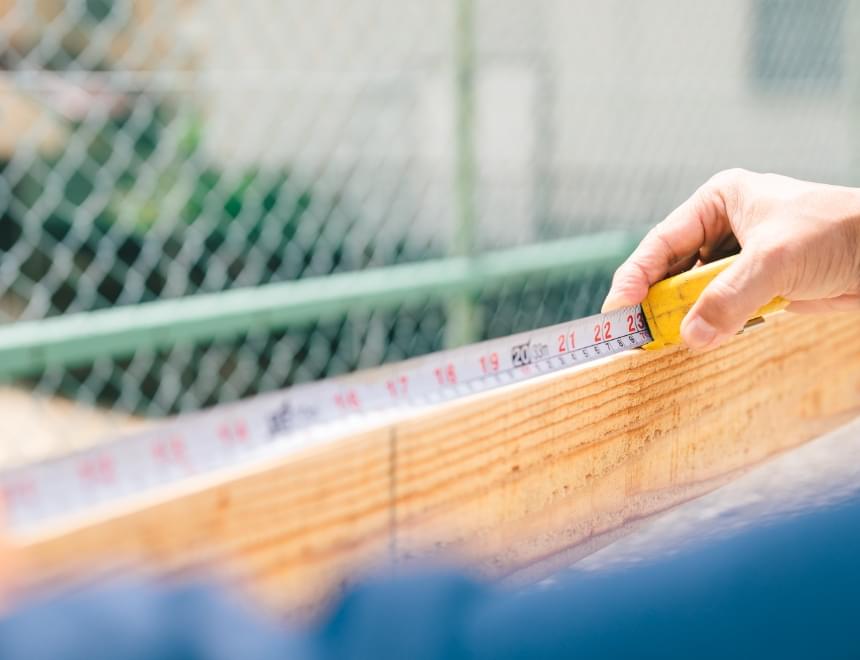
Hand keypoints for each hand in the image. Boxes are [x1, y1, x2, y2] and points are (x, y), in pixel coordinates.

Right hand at [602, 169, 859, 348]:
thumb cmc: (839, 232)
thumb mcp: (774, 261)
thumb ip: (728, 299)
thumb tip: (691, 336)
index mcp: (719, 201)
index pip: (662, 241)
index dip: (636, 275)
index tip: (620, 308)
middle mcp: (723, 227)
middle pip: (673, 269)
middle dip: (658, 300)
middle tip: (638, 332)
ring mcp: (740, 259)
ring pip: (695, 292)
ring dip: (685, 316)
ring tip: (667, 339)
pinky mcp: (757, 287)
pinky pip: (721, 309)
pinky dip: (711, 325)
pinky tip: (703, 337)